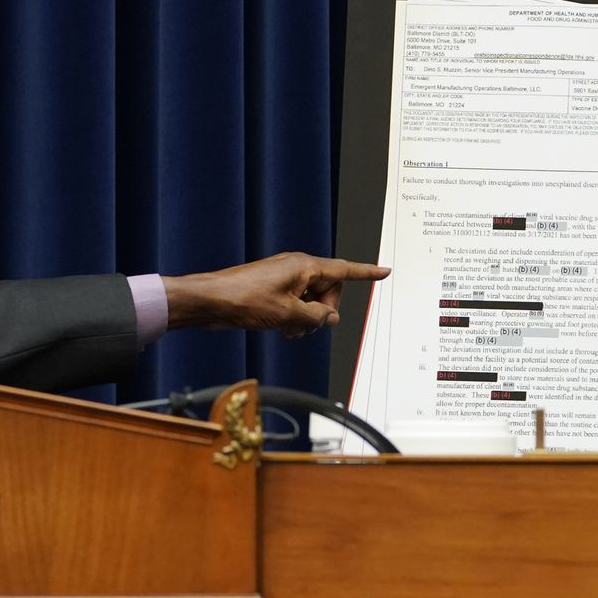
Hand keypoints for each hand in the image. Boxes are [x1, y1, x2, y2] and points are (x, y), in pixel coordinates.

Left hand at [162, 252, 389, 337]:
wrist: (212, 301)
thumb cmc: (244, 300)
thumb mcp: (289, 315)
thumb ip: (317, 317)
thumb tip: (331, 318)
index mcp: (304, 266)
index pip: (344, 270)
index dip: (366, 273)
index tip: (385, 271)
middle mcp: (297, 268)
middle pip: (329, 291)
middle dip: (324, 311)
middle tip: (307, 325)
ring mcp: (285, 279)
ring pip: (312, 300)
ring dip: (307, 318)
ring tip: (289, 330)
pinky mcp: (274, 289)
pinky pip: (297, 303)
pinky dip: (296, 317)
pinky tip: (283, 329)